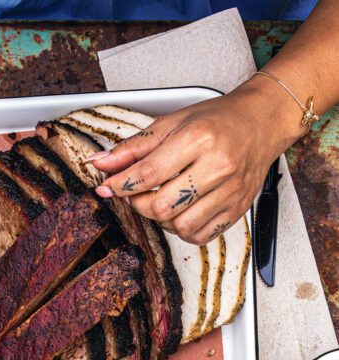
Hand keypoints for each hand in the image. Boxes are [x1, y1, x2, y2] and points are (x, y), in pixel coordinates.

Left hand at [90, 76, 301, 243]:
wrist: (262, 122)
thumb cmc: (218, 120)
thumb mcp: (173, 122)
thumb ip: (134, 147)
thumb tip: (100, 163)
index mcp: (199, 138)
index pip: (147, 174)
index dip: (120, 185)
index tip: (107, 187)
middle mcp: (217, 166)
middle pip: (161, 206)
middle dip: (138, 204)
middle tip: (136, 194)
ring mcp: (230, 191)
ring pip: (179, 225)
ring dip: (161, 219)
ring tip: (161, 200)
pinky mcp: (236, 209)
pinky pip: (199, 236)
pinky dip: (182, 229)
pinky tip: (181, 211)